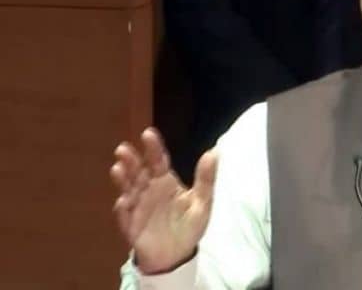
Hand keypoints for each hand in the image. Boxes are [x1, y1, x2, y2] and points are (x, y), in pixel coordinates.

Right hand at [110, 127, 217, 273]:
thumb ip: (206, 179)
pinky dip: (123, 209)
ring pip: (128, 189)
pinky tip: (123, 202)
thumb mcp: (202, 202)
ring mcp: (138, 206)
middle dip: (131, 160)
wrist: (177, 255)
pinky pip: (125, 215)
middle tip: (123, 149)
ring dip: (122, 179)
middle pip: (138, 171)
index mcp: (165, 181)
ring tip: (118, 168)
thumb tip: (214, 152)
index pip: (158, 160)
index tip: (148, 133)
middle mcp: (148, 190)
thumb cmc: (188, 225)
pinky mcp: (131, 224)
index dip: (153, 148)